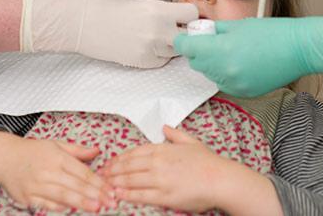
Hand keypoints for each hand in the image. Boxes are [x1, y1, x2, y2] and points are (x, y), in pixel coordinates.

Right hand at [0, 137, 113, 211]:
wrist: (4, 158)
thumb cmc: (32, 151)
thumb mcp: (56, 144)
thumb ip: (78, 150)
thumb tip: (97, 151)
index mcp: (57, 157)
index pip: (82, 171)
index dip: (98, 182)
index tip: (111, 189)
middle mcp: (47, 171)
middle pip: (75, 185)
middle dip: (95, 194)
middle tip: (110, 201)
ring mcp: (36, 186)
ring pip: (62, 196)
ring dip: (81, 203)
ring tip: (96, 208)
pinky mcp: (27, 198)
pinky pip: (47, 205)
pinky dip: (61, 208)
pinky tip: (75, 210)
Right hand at [20, 0, 197, 67]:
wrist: (76, 24)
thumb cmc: (101, 2)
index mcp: (157, 10)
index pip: (192, 14)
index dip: (186, 11)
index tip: (179, 11)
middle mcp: (158, 33)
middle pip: (189, 35)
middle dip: (183, 28)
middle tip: (171, 24)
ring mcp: (150, 50)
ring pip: (177, 49)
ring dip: (172, 41)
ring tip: (155, 32)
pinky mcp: (142, 63)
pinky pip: (162, 59)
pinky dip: (159, 52)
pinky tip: (144, 42)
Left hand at [100, 126, 228, 212]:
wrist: (221, 179)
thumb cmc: (208, 162)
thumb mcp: (191, 142)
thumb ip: (175, 134)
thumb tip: (164, 127)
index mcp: (164, 149)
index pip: (135, 152)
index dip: (120, 157)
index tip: (111, 161)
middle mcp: (159, 162)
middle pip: (128, 165)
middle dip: (112, 170)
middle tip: (101, 174)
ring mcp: (160, 179)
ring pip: (131, 180)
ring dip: (115, 182)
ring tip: (104, 184)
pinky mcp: (164, 196)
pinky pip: (140, 195)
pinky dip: (127, 194)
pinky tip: (118, 194)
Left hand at [175, 16, 322, 97]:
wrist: (299, 50)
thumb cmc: (272, 33)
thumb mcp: (238, 25)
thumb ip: (215, 31)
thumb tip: (201, 34)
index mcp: (220, 49)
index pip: (186, 48)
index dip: (183, 42)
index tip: (185, 38)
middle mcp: (223, 70)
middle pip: (196, 63)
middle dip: (198, 53)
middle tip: (211, 42)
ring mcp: (234, 84)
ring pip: (210, 75)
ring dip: (212, 65)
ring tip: (231, 53)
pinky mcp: (244, 93)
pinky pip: (225, 84)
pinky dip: (226, 75)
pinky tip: (241, 64)